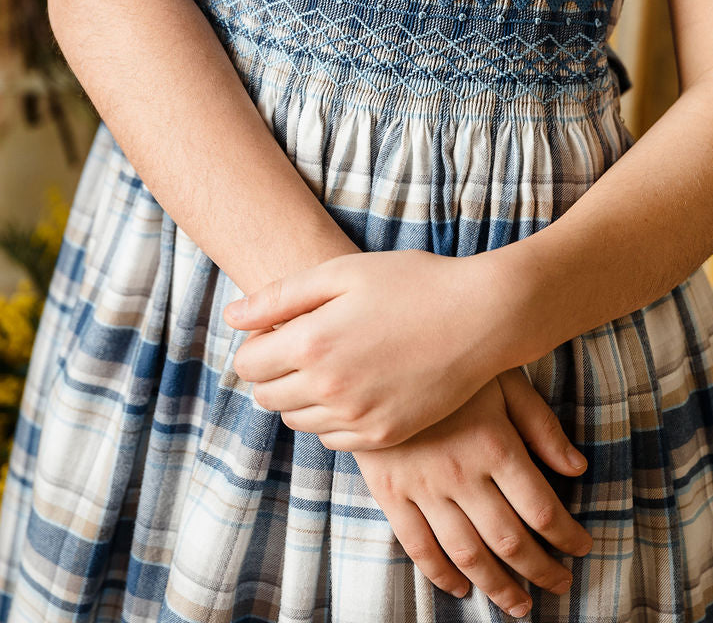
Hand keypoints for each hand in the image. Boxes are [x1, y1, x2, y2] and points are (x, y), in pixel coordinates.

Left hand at [223, 249, 505, 449]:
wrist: (480, 317)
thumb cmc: (411, 283)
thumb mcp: (342, 273)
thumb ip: (280, 297)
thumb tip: (232, 318)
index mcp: (311, 344)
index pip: (248, 365)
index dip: (255, 346)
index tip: (276, 332)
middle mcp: (328, 389)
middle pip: (267, 397)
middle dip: (273, 373)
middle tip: (302, 347)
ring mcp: (357, 417)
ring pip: (298, 421)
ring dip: (301, 397)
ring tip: (331, 364)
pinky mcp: (384, 435)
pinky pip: (334, 440)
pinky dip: (333, 417)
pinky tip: (356, 386)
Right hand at [354, 367, 592, 617]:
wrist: (376, 354)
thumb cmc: (450, 362)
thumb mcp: (504, 379)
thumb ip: (540, 425)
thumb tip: (577, 468)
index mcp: (495, 444)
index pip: (542, 509)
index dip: (568, 536)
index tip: (582, 547)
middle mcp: (461, 474)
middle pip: (510, 540)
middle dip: (542, 570)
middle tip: (561, 584)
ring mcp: (423, 487)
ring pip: (467, 554)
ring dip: (498, 586)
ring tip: (520, 605)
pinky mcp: (390, 493)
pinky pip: (418, 547)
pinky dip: (440, 575)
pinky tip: (460, 588)